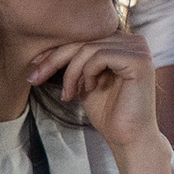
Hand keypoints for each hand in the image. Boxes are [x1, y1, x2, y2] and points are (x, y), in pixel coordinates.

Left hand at [33, 30, 161, 151]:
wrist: (127, 137)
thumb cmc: (108, 112)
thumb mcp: (85, 80)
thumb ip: (76, 61)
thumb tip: (42, 47)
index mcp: (123, 42)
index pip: (84, 36)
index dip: (56, 49)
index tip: (34, 66)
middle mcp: (134, 41)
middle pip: (84, 38)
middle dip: (54, 60)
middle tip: (35, 79)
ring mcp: (139, 50)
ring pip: (89, 48)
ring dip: (71, 73)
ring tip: (69, 94)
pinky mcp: (139, 61)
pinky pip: (100, 56)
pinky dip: (87, 73)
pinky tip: (89, 90)